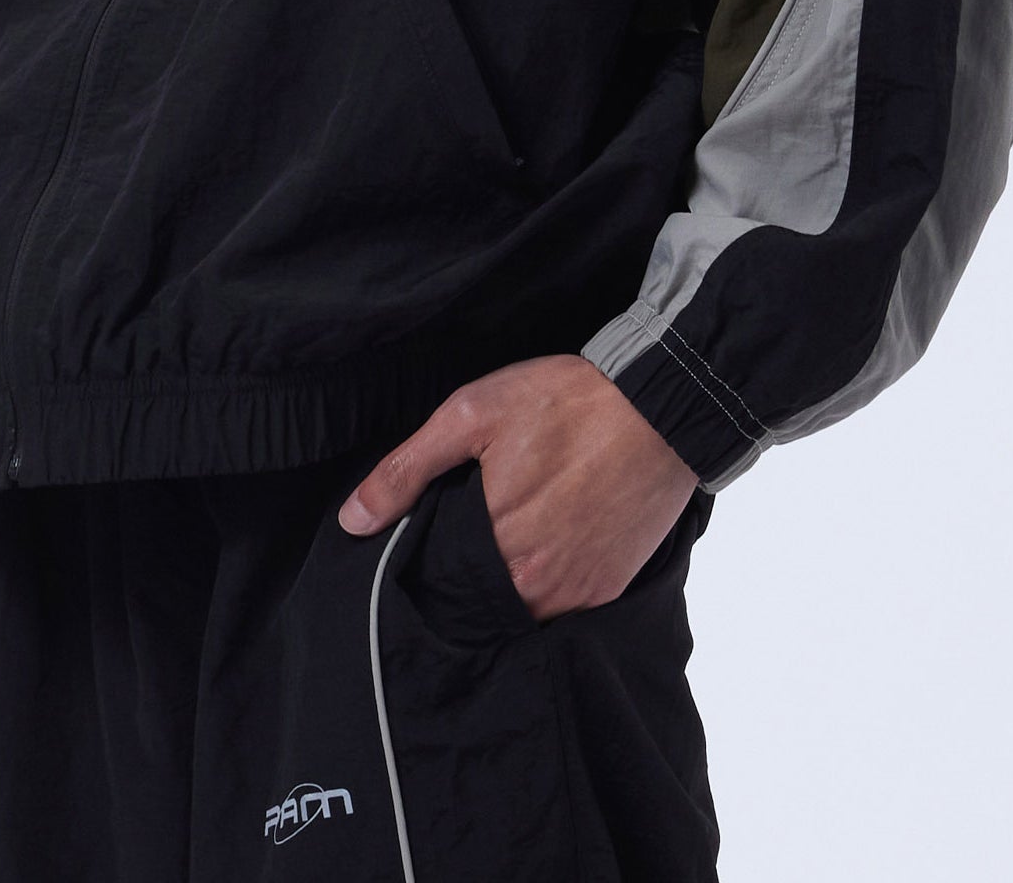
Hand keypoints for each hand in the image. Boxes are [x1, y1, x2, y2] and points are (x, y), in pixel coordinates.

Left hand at [337, 354, 697, 620]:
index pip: (436, 584)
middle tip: (470, 530)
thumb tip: (352, 521)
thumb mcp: (472, 415)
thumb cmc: (566, 403)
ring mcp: (576, 595)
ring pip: (519, 610)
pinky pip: (562, 608)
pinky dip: (547, 585)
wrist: (660, 406)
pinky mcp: (608, 591)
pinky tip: (547, 544)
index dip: (426, 564)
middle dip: (464, 576)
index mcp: (494, 549)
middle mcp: (534, 589)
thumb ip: (407, 470)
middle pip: (477, 602)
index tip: (429, 539)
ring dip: (506, 584)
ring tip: (507, 537)